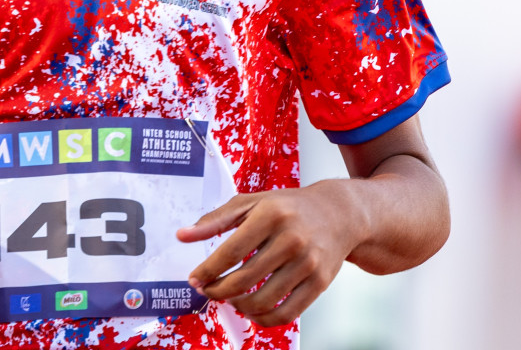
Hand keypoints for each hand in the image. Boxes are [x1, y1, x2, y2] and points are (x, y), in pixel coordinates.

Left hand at [175, 181, 363, 326]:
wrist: (338, 213)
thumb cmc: (287, 207)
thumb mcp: (250, 202)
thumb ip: (215, 220)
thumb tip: (182, 236)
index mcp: (270, 215)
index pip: (230, 251)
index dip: (208, 270)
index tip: (194, 279)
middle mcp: (291, 239)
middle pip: (245, 279)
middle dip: (218, 291)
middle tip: (208, 291)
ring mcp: (308, 263)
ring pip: (264, 300)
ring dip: (238, 306)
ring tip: (229, 299)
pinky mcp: (320, 282)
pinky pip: (287, 313)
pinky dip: (264, 319)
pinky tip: (252, 310)